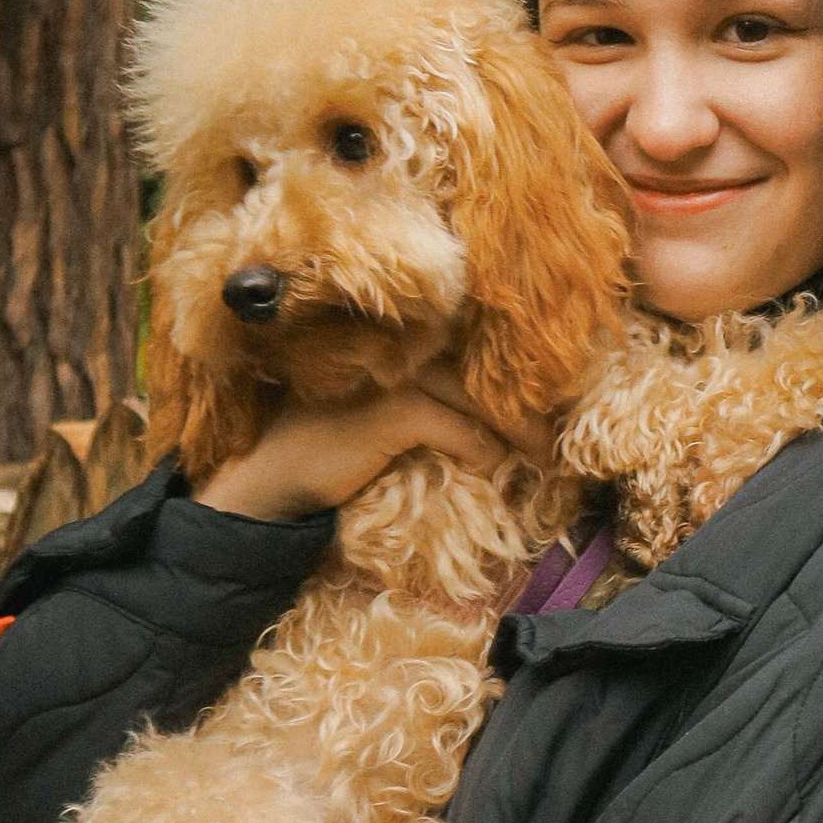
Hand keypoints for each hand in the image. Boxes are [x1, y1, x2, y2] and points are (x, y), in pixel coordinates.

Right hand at [195, 362, 519, 520]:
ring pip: (477, 397)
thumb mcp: (379, 413)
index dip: (508, 378)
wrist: (271, 479)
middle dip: (524, 406)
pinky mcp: (388, 413)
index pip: (468, 349)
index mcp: (396, 344)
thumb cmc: (325, 448)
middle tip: (551, 439)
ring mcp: (391, 377)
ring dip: (515, 430)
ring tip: (538, 456)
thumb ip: (423, 399)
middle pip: (480, 371)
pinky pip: (455, 428)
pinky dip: (481, 449)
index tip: (542, 406)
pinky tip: (494, 467)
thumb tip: (485, 417)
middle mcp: (396, 349)